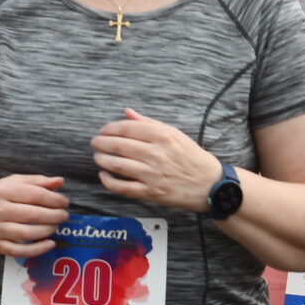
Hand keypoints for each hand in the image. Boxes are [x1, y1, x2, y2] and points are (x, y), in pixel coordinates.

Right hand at [0, 174, 70, 256]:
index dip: (54, 199)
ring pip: (27, 233)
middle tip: (64, 215)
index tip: (64, 202)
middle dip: (55, 215)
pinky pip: (18, 250)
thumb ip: (35, 181)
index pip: (35, 194)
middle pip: (33, 214)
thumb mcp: (9, 183)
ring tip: (56, 226)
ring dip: (48, 230)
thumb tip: (59, 181)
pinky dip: (37, 249)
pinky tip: (50, 244)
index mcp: (2, 191)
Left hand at [92, 109, 222, 212]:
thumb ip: (149, 123)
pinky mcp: (151, 192)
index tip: (103, 130)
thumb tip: (127, 112)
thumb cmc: (191, 157)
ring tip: (98, 157)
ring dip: (102, 160)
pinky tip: (104, 176)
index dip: (109, 128)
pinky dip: (108, 181)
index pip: (127, 128)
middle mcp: (157, 154)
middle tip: (95, 143)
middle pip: (118, 145)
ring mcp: (152, 174)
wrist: (209, 185)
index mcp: (163, 136)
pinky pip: (122, 187)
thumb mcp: (175, 134)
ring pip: (117, 165)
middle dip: (101, 143)